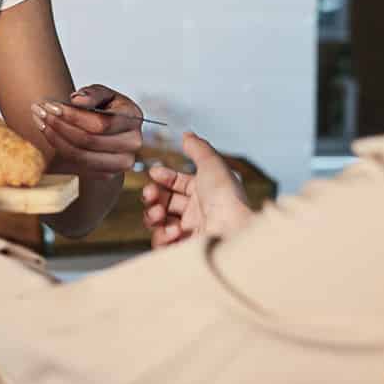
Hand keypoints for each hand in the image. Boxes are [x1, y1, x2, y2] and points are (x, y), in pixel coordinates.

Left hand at [32, 84, 148, 183]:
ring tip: (40, 122)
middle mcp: (133, 143)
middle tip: (39, 112)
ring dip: (56, 139)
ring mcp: (122, 162)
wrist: (111, 130)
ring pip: (81, 156)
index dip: (73, 116)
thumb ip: (92, 94)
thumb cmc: (106, 107)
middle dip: (60, 126)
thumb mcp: (102, 93)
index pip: (100, 123)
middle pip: (89, 141)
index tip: (50, 106)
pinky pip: (79, 166)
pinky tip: (49, 134)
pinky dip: (61, 150)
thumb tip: (77, 101)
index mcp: (134, 118)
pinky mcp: (108, 174)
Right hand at [142, 132, 254, 246]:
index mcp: (205, 192)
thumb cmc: (226, 199)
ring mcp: (190, 230)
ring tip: (159, 212)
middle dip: (152, 195)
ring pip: (158, 220)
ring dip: (153, 214)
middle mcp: (197, 211)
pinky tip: (174, 231)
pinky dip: (162, 234)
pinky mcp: (183, 248)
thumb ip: (198, 148)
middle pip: (164, 201)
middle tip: (150, 193)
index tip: (154, 173)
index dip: (164, 177)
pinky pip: (162, 241)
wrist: (233, 232)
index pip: (178, 183)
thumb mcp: (212, 165)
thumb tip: (187, 135)